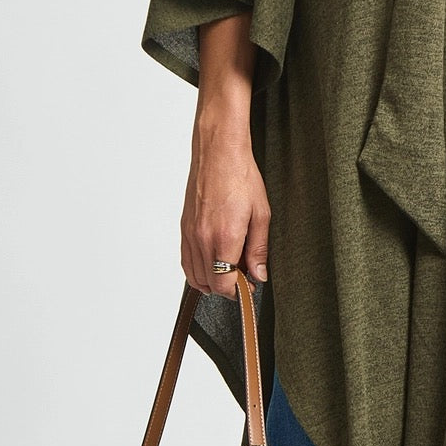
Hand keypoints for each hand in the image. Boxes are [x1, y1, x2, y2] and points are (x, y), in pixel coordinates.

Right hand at [181, 103, 270, 298]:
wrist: (218, 153)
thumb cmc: (241, 176)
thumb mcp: (261, 213)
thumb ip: (259, 248)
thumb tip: (259, 274)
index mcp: (225, 237)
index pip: (224, 284)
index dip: (238, 292)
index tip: (250, 287)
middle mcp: (203, 239)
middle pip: (209, 284)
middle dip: (227, 287)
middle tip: (244, 278)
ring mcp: (190, 234)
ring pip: (194, 276)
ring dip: (211, 281)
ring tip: (230, 271)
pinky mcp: (184, 228)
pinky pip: (185, 261)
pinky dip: (197, 270)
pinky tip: (213, 262)